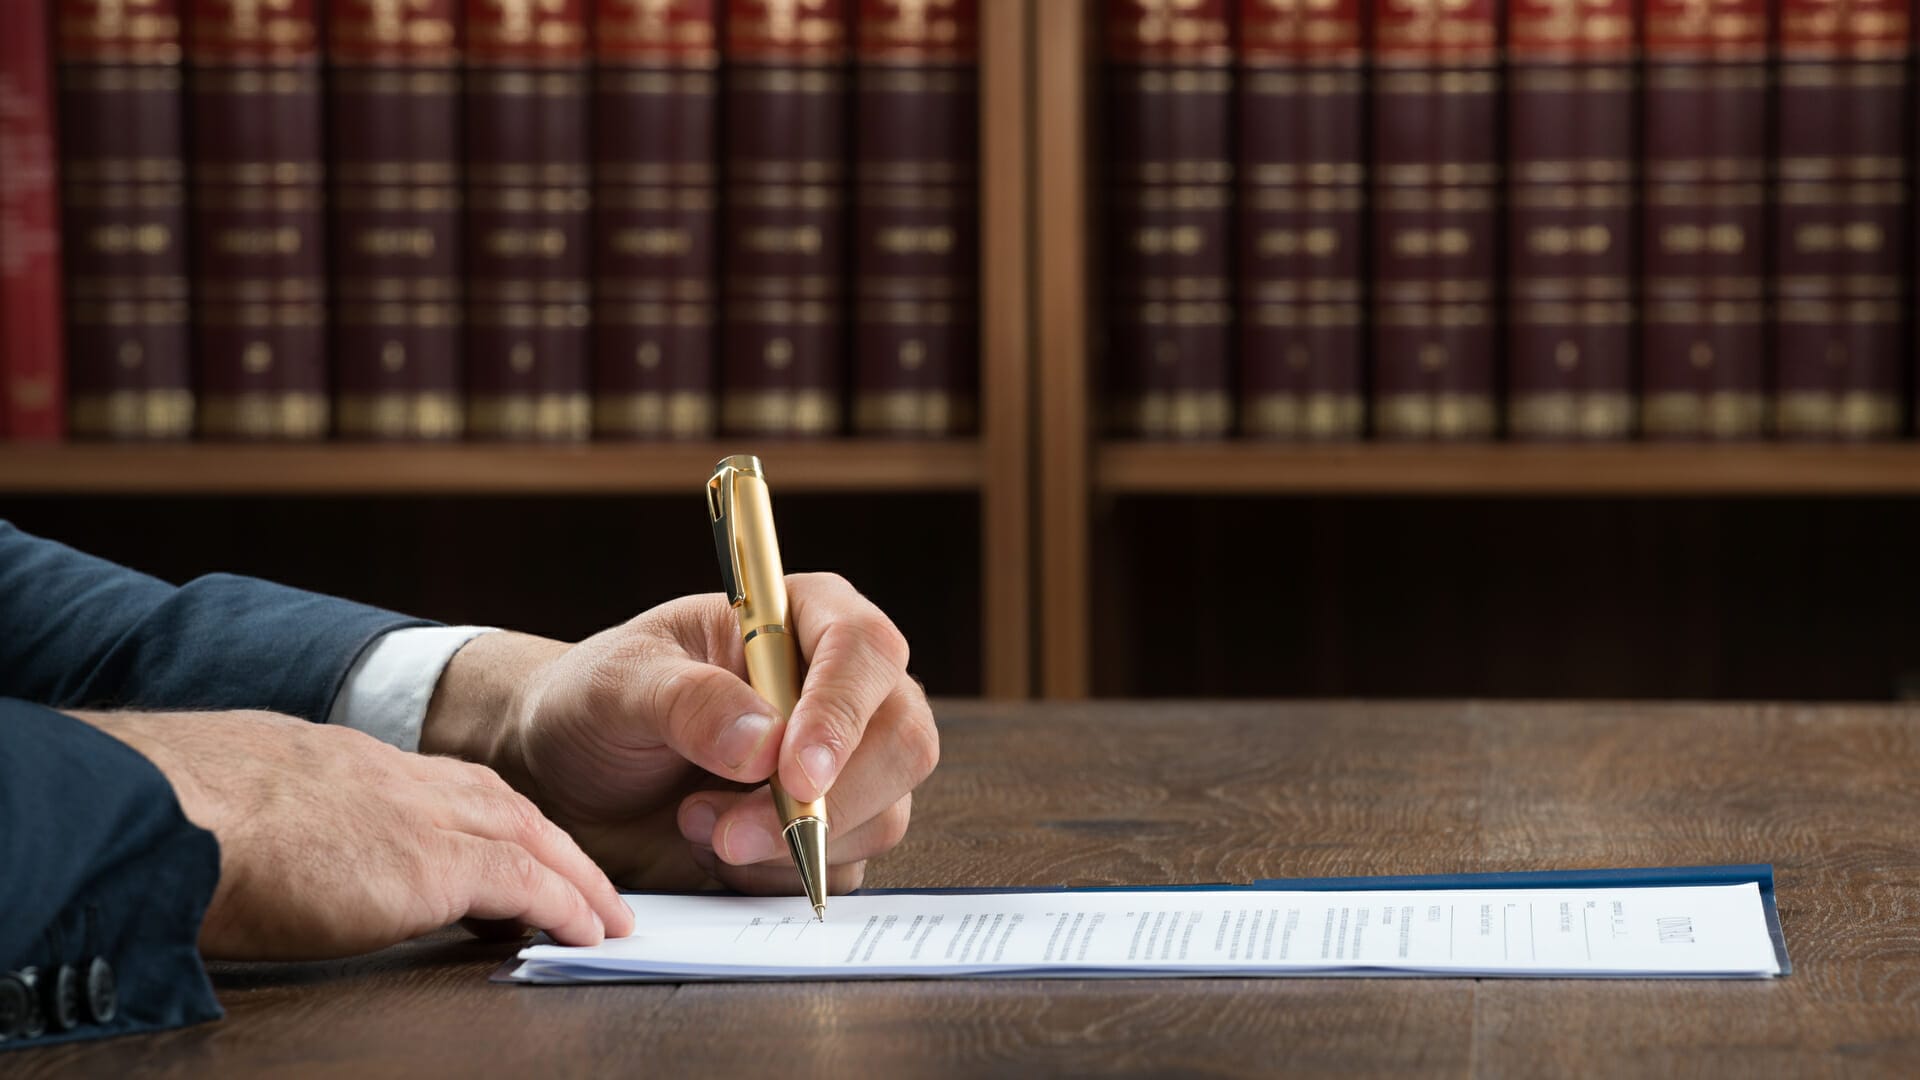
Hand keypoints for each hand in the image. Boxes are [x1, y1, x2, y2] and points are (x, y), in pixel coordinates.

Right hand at [75, 709, 633, 959]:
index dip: (486, 813)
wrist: (165, 811)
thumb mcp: (235, 800)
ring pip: (528, 835)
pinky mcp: (431, 865)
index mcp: (346, 761)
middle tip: (587, 879)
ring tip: (604, 912)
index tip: (515, 841)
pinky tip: (586, 931)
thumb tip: (262, 852)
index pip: (441, 783)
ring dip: (574, 874)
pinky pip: (525, 884)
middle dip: (550, 842)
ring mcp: (418, 817)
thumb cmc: (173, 817)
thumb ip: (275, 815)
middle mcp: (394, 778)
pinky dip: (564, 905)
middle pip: (501, 803)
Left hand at [423, 574, 938, 895]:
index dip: (842, 713)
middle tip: (729, 831)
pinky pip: (842, 869)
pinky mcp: (832, 829)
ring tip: (695, 822)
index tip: (794, 773)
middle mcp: (843, 688)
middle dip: (826, 803)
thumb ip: (686, 702)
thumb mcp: (619, 685)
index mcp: (806, 618)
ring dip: (789, 845)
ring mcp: (849, 762)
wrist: (568, 776)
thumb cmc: (597, 703)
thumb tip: (763, 742)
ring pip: (883, 816)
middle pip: (902, 742)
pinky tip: (714, 848)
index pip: (865, 651)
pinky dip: (776, 874)